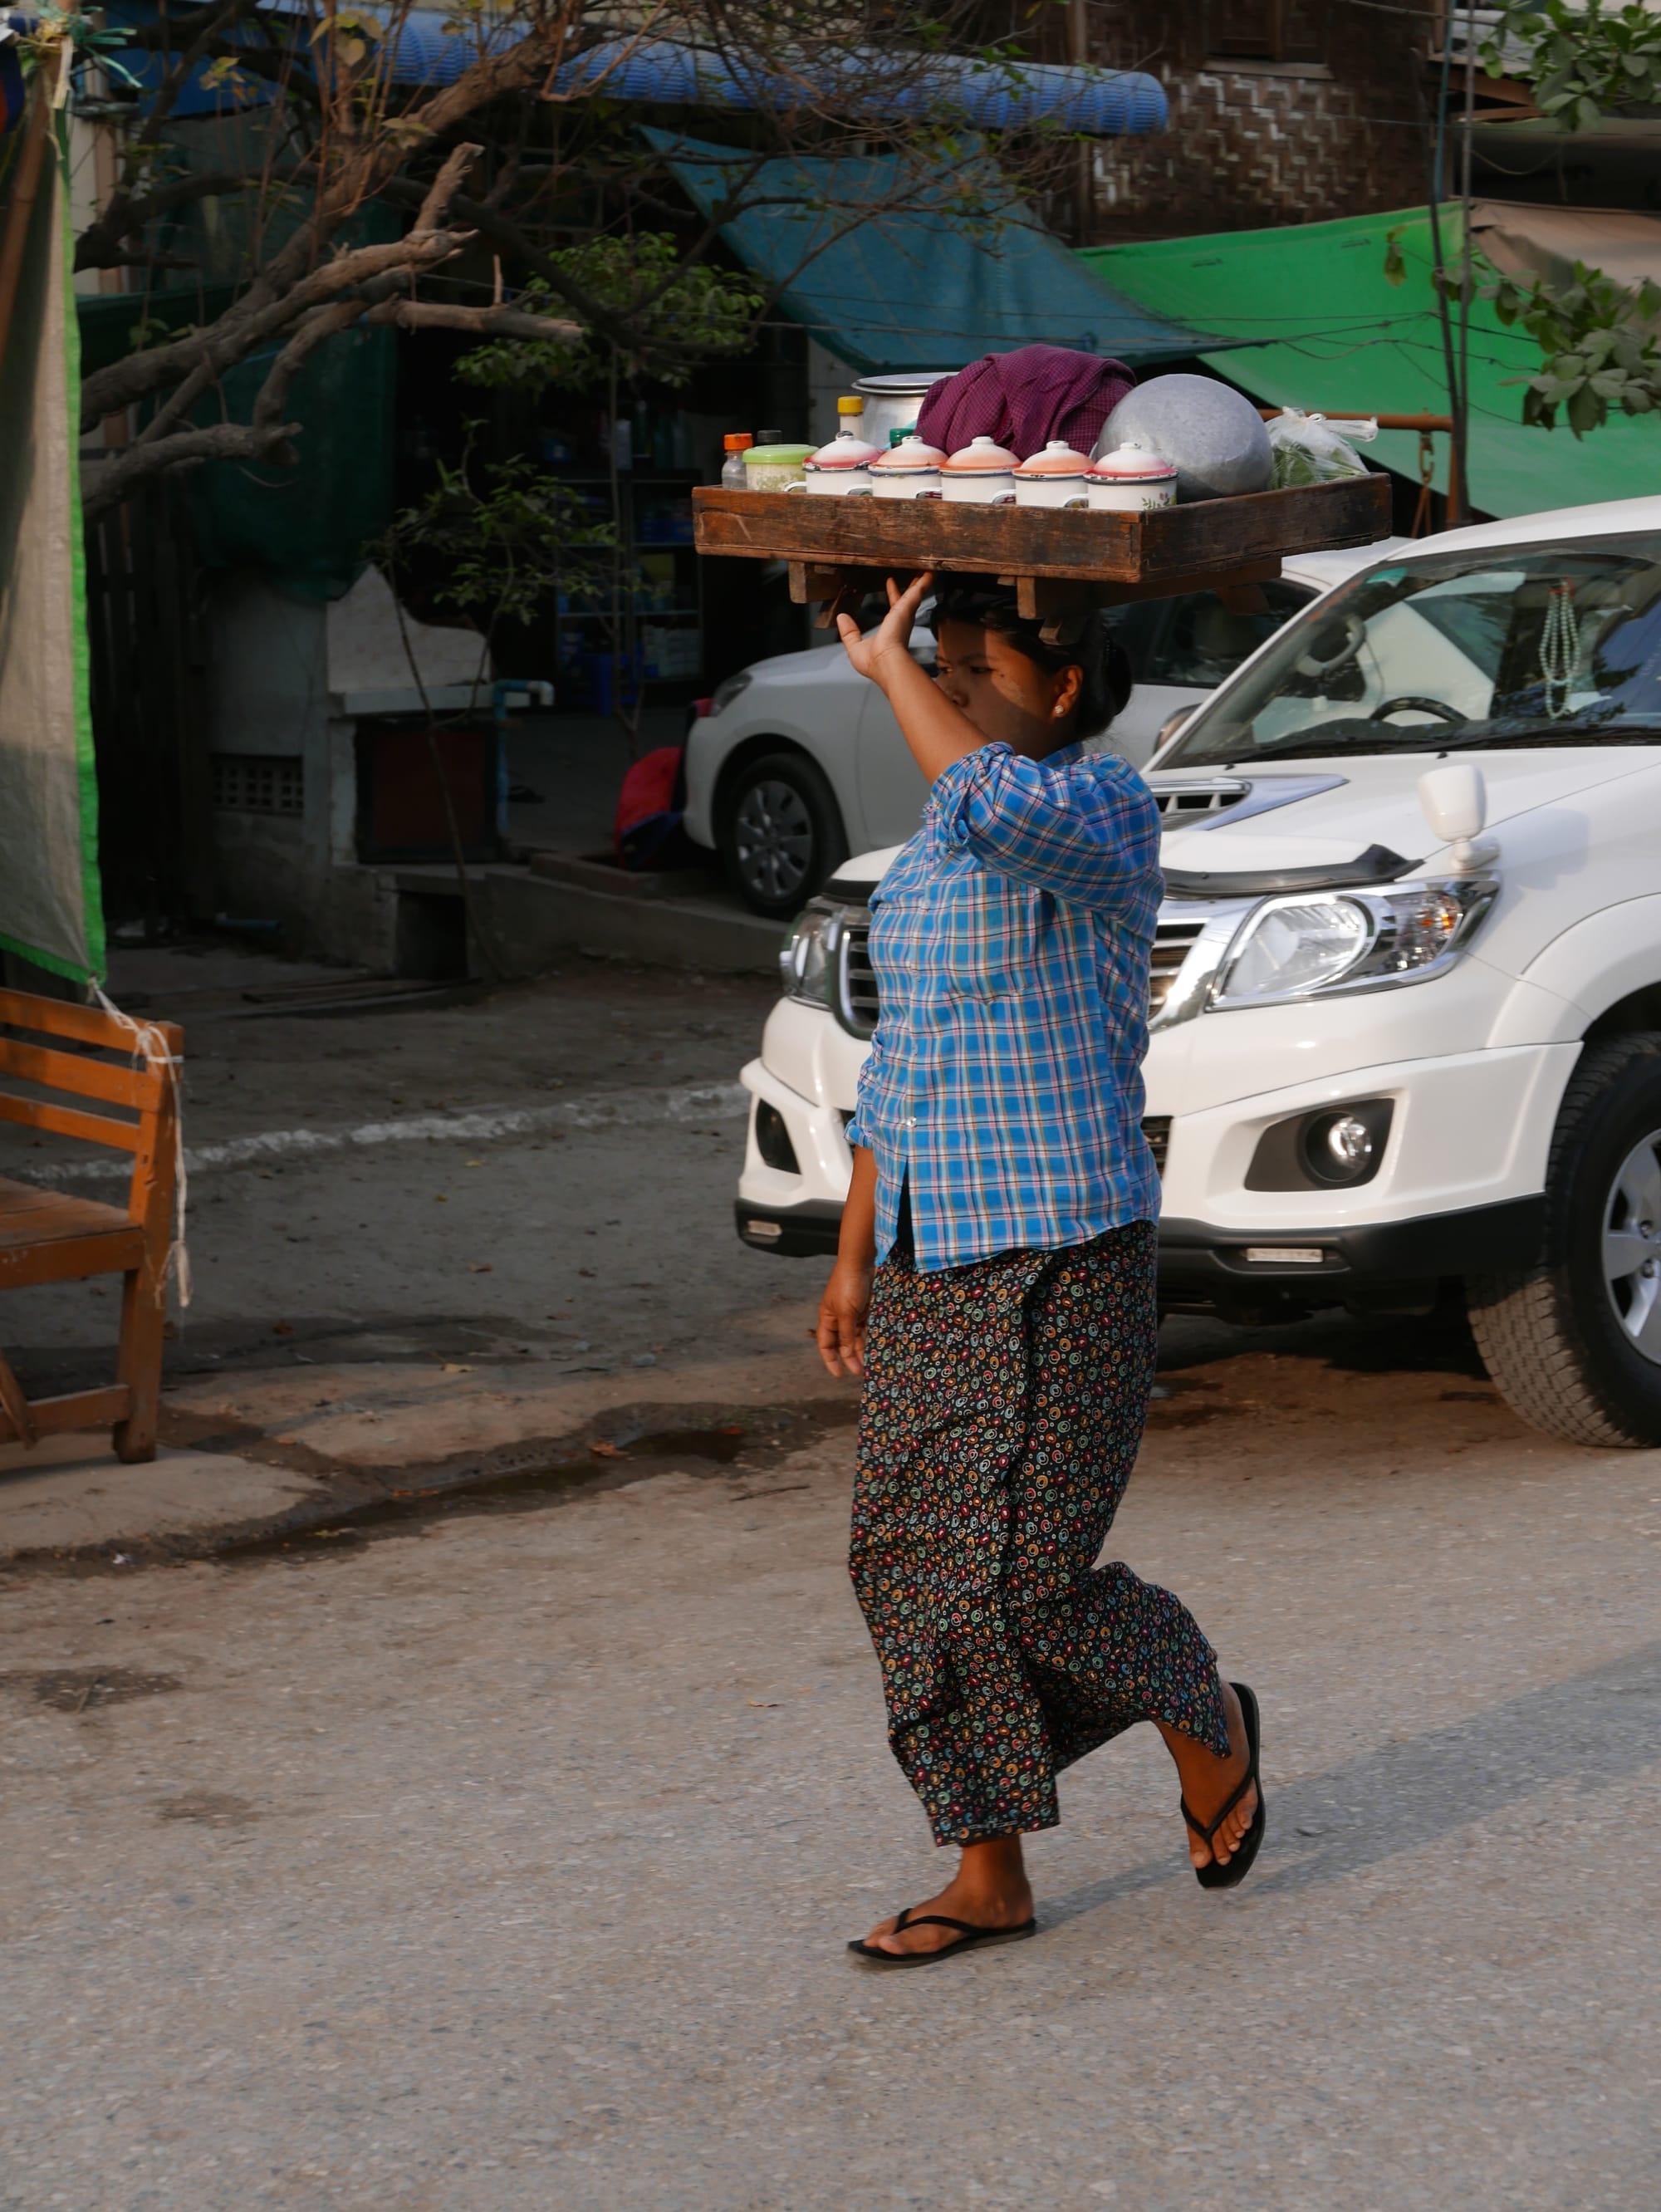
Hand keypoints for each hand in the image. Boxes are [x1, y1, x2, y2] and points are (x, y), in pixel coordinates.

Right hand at [817, 1257, 873, 1377]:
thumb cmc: (849, 1285)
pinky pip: (865, 1327)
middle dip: (849, 1358)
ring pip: (855, 1337)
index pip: (825, 1345)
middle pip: (841, 1343)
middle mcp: (838, 1318)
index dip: (830, 1361)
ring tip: (870, 1363)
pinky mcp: (864, 1308)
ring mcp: (852, 1313)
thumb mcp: (847, 1313)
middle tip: (861, 1372)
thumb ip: (846, 1334)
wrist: (861, 1261)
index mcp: (827, 1318)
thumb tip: (845, 1354)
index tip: (839, 1375)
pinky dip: (869, 1336)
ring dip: (861, 1349)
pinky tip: (877, 1346)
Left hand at [836, 571, 934, 688]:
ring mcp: (905, 614)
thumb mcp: (855, 646)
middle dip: (912, 586)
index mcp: (891, 629)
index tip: (891, 581)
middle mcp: (901, 620)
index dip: (892, 593)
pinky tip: (928, 572)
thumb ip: (849, 632)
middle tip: (916, 573)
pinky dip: (924, 582)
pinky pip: (918, 590)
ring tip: (926, 567)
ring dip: (921, 580)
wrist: (884, 663)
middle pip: (908, 598)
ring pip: (915, 592)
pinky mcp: (907, 608)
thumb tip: (841, 618)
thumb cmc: (873, 662)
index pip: (893, 606)